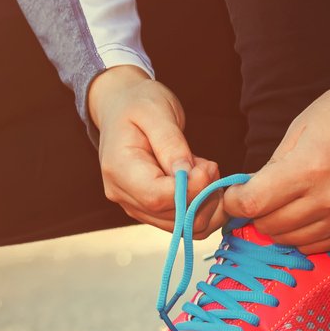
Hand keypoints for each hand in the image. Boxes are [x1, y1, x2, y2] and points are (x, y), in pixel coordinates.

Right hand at [89, 65, 222, 233]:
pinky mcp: (148, 209)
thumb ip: (171, 144)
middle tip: (210, 165)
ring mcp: (134, 205)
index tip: (209, 166)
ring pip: (182, 226)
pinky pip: (182, 222)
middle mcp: (122, 193)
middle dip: (203, 195)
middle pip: (172, 216)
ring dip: (206, 202)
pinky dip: (201, 206)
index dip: (191, 190)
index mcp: (119, 168)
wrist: (122, 106)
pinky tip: (200, 181)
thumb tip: (187, 175)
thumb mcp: (156, 112)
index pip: (157, 197)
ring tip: (203, 170)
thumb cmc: (139, 103)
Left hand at [222, 49, 329, 251]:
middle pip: (269, 226)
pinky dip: (301, 234)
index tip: (234, 193)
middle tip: (259, 194)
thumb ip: (270, 168)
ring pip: (290, 240)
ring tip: (283, 201)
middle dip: (255, 212)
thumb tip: (246, 195)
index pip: (253, 204)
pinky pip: (316, 246)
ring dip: (278, 225)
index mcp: (311, 168)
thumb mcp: (298, 129)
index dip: (234, 201)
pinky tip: (304, 211)